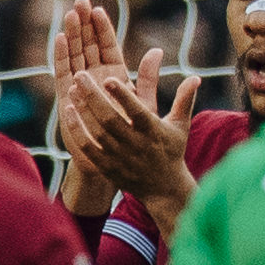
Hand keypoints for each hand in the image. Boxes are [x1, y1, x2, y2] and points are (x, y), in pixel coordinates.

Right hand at [48, 0, 128, 211]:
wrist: (118, 162)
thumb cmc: (135, 136)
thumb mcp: (145, 104)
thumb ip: (149, 78)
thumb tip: (158, 50)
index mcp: (115, 77)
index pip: (107, 47)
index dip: (102, 29)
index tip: (99, 8)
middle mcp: (96, 79)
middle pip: (87, 46)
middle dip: (84, 24)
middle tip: (80, 2)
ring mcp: (80, 87)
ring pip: (75, 56)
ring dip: (72, 36)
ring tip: (70, 15)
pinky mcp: (67, 98)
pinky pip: (63, 73)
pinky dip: (61, 57)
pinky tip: (60, 40)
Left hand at [62, 54, 200, 220]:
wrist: (164, 189)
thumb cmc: (171, 150)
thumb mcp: (180, 125)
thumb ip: (185, 99)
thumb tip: (196, 77)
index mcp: (154, 132)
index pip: (137, 112)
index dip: (122, 96)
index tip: (109, 79)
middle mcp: (137, 145)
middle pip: (111, 119)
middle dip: (94, 97)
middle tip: (80, 76)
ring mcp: (121, 158)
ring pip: (98, 132)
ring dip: (84, 110)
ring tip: (73, 89)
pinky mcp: (108, 167)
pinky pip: (89, 148)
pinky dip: (77, 130)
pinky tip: (69, 111)